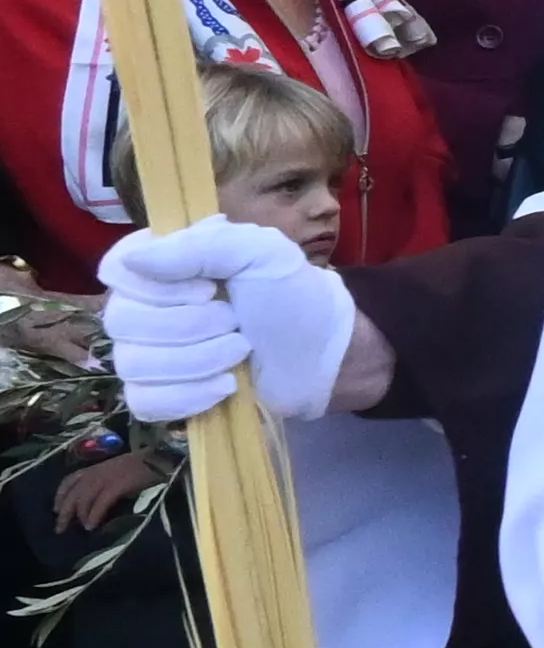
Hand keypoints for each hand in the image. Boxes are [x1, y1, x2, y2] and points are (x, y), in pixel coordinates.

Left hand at [54, 449, 159, 533]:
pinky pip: (101, 502)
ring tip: (81, 528)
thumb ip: (108, 481)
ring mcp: (107, 477)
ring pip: (83, 498)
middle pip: (74, 492)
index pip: (71, 479)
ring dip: (79, 515)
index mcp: (98, 467)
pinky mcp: (118, 485)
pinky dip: (94, 515)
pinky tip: (92, 526)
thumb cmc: (146, 465)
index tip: (56, 508)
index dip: (60, 495)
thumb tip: (98, 500)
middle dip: (65, 511)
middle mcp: (98, 471)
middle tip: (60, 528)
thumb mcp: (120, 470)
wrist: (164, 457)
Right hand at [96, 218, 356, 423]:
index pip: (116, 270)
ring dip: (198, 359)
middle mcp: (143, 308)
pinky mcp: (162, 396)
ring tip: (241, 350)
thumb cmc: (290, 296)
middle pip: (122, 321)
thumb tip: (134, 261)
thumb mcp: (260, 252)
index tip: (206, 288)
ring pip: (134, 364)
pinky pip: (145, 402)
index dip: (156, 285)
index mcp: (161, 266)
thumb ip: (200, 246)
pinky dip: (190, 396)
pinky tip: (226, 385)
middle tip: (235, 321)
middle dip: (190, 325)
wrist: (323, 355)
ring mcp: (148, 355)